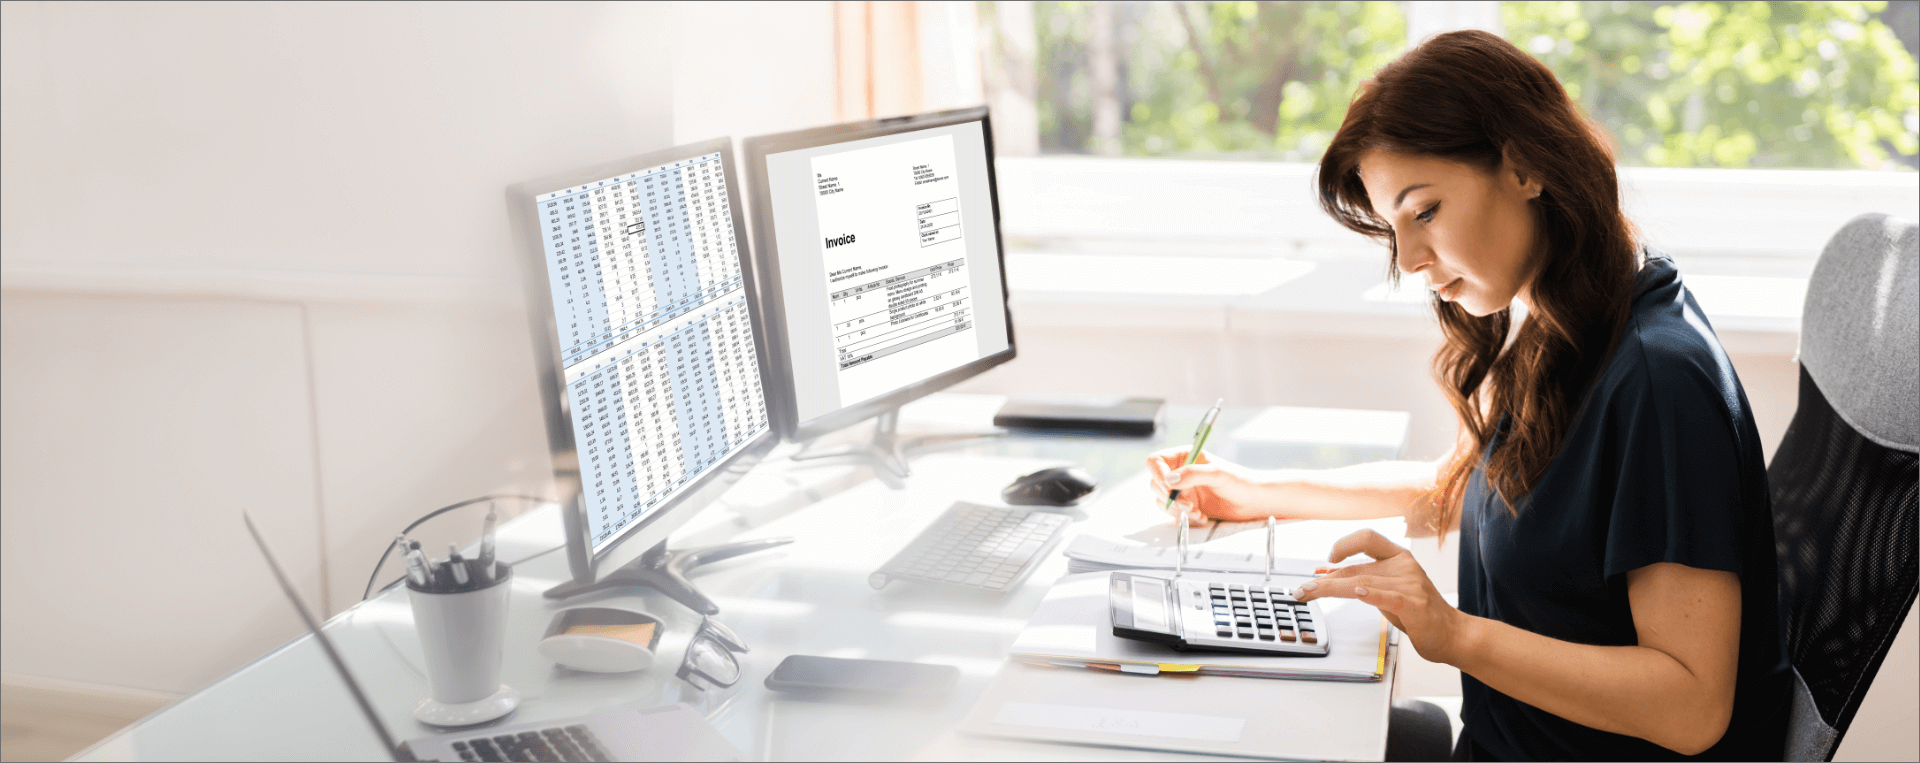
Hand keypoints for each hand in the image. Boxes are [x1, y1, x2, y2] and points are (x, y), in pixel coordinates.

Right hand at [1144, 447, 1270, 523]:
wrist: (1252, 501)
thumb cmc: (1239, 481)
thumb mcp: (1217, 473)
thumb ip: (1192, 474)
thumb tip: (1169, 480)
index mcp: (1184, 457)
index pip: (1156, 461)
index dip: (1158, 474)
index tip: (1169, 487)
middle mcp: (1180, 473)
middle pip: (1155, 483)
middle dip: (1169, 496)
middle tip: (1187, 504)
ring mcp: (1182, 490)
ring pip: (1162, 501)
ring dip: (1176, 509)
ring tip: (1196, 511)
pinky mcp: (1186, 506)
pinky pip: (1174, 514)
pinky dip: (1185, 517)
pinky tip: (1201, 516)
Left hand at [1293, 529, 1468, 664]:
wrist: (1453, 635)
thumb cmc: (1420, 612)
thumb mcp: (1389, 590)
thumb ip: (1364, 580)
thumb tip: (1327, 575)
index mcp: (1399, 557)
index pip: (1368, 538)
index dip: (1345, 544)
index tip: (1328, 558)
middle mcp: (1404, 566)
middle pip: (1357, 567)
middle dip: (1324, 580)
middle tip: (1303, 589)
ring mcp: (1410, 584)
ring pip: (1362, 581)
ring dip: (1331, 589)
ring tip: (1311, 593)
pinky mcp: (1414, 604)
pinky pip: (1387, 596)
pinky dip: (1369, 594)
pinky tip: (1356, 593)